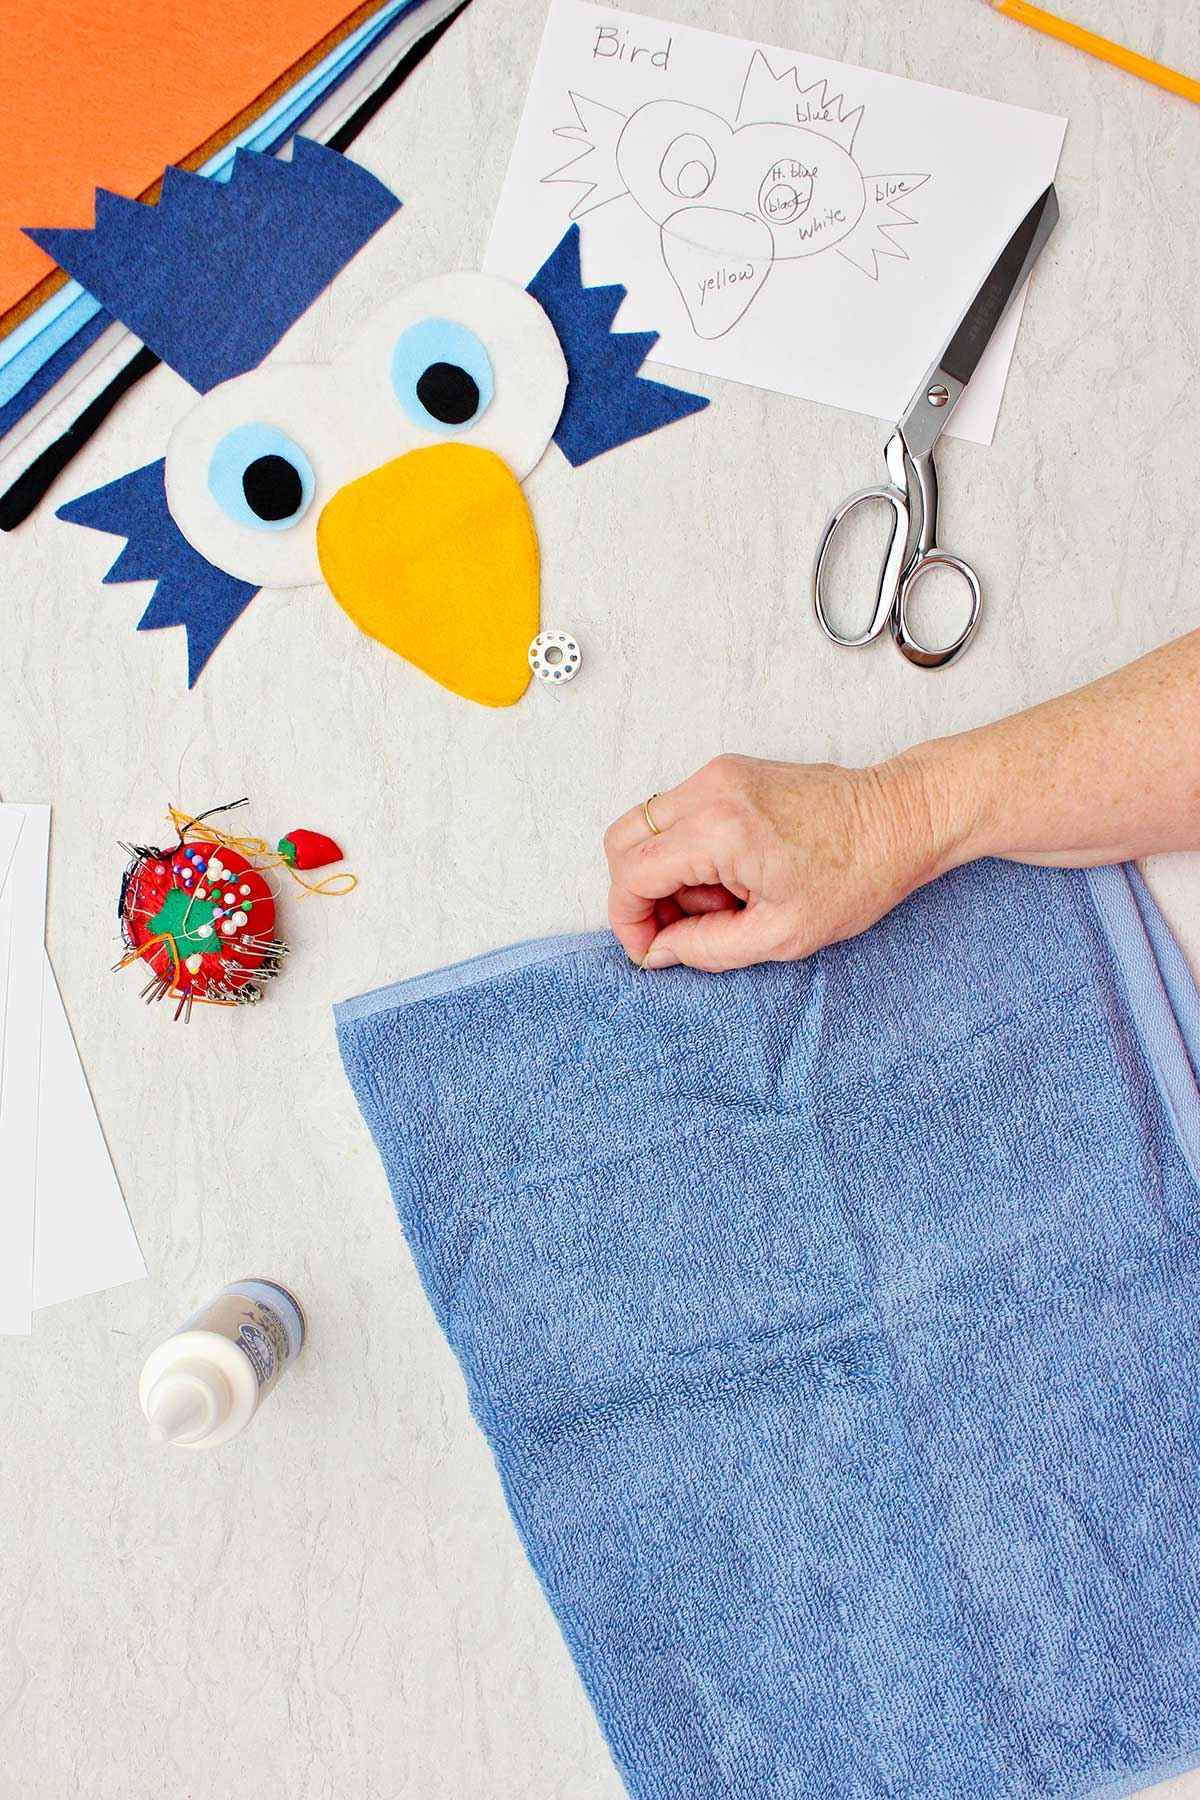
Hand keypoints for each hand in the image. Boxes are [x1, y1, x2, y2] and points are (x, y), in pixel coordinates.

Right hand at [603, 753, 951, 971]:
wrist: (904, 817)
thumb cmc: (860, 872)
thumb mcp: (782, 934)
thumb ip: (707, 948)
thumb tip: (660, 950)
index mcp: (720, 829)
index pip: (631, 873)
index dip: (628, 921)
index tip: (649, 950)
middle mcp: (710, 789)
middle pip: (622, 840)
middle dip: (637, 894)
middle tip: (678, 930)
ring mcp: (719, 773)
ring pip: (647, 826)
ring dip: (664, 874)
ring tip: (720, 904)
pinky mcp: (731, 771)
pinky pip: (679, 814)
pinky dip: (687, 852)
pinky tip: (732, 878)